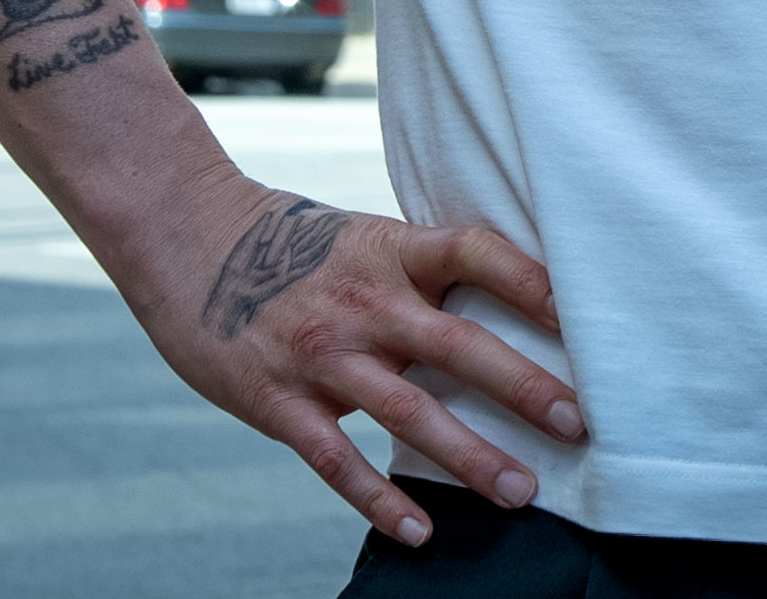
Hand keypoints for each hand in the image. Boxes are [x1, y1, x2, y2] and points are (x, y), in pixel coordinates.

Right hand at [122, 179, 588, 550]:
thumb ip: (422, 274)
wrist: (186, 235)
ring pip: (407, 412)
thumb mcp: (365, 240)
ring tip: (522, 491)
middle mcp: (364, 302)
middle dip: (522, 386)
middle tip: (577, 422)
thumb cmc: (291, 243)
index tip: (580, 315)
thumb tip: (506, 305)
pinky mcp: (278, 401)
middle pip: (456, 345)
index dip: (529, 280)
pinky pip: (337, 460)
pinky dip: (381, 499)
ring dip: (469, 455)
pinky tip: (421, 532)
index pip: (475, 252)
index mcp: (391, 252)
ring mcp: (321, 354)